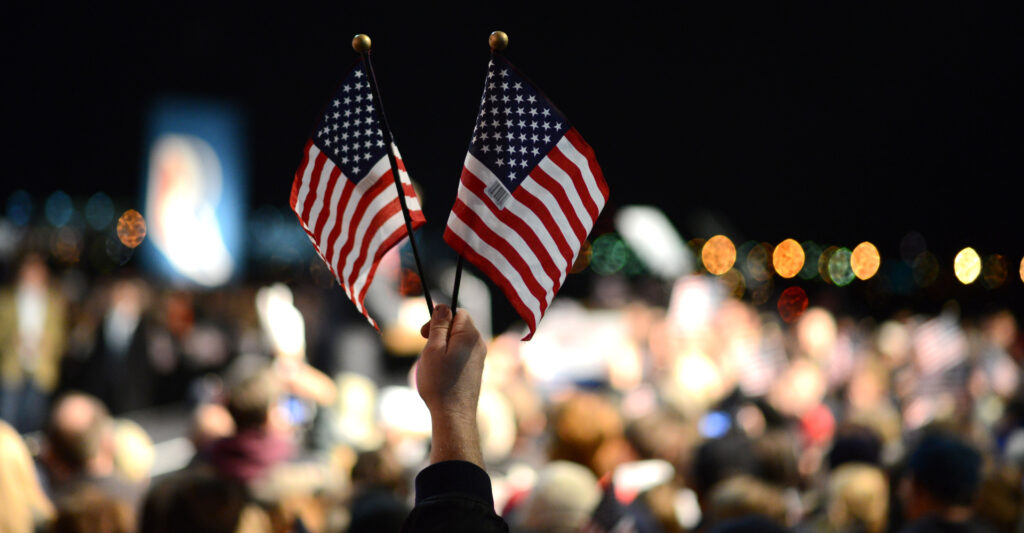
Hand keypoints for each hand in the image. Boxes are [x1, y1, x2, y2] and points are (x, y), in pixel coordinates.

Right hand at [415, 304, 486, 465]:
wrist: (454, 416)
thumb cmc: (440, 382)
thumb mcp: (433, 349)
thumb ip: (439, 325)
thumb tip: (444, 306)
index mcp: (470, 335)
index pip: (457, 312)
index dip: (440, 318)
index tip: (424, 333)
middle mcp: (479, 344)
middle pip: (459, 326)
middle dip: (441, 332)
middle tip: (426, 349)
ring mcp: (480, 358)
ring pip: (459, 341)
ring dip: (443, 347)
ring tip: (432, 365)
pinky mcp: (476, 371)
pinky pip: (461, 355)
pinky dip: (449, 359)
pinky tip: (441, 375)